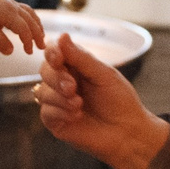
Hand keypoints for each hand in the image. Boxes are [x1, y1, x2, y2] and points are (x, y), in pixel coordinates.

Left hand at [0, 0, 45, 54]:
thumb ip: (0, 42)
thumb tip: (11, 52)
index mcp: (10, 14)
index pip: (25, 30)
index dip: (29, 42)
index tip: (29, 52)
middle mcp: (14, 7)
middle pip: (31, 21)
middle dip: (38, 35)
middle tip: (42, 47)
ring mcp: (12, 3)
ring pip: (30, 14)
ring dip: (37, 25)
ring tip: (41, 35)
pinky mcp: (8, 2)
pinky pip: (25, 9)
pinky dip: (31, 18)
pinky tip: (30, 23)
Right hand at [37, 34, 169, 168]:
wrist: (127, 132)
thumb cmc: (120, 101)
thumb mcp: (103, 74)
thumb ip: (81, 57)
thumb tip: (62, 36)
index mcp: (75, 67)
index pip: (54, 53)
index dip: (52, 53)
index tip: (58, 58)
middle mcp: (63, 82)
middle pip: (44, 70)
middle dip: (57, 78)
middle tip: (73, 87)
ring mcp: (58, 102)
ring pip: (42, 91)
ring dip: (60, 97)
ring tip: (79, 104)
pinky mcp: (55, 122)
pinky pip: (46, 112)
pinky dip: (60, 112)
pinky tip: (77, 116)